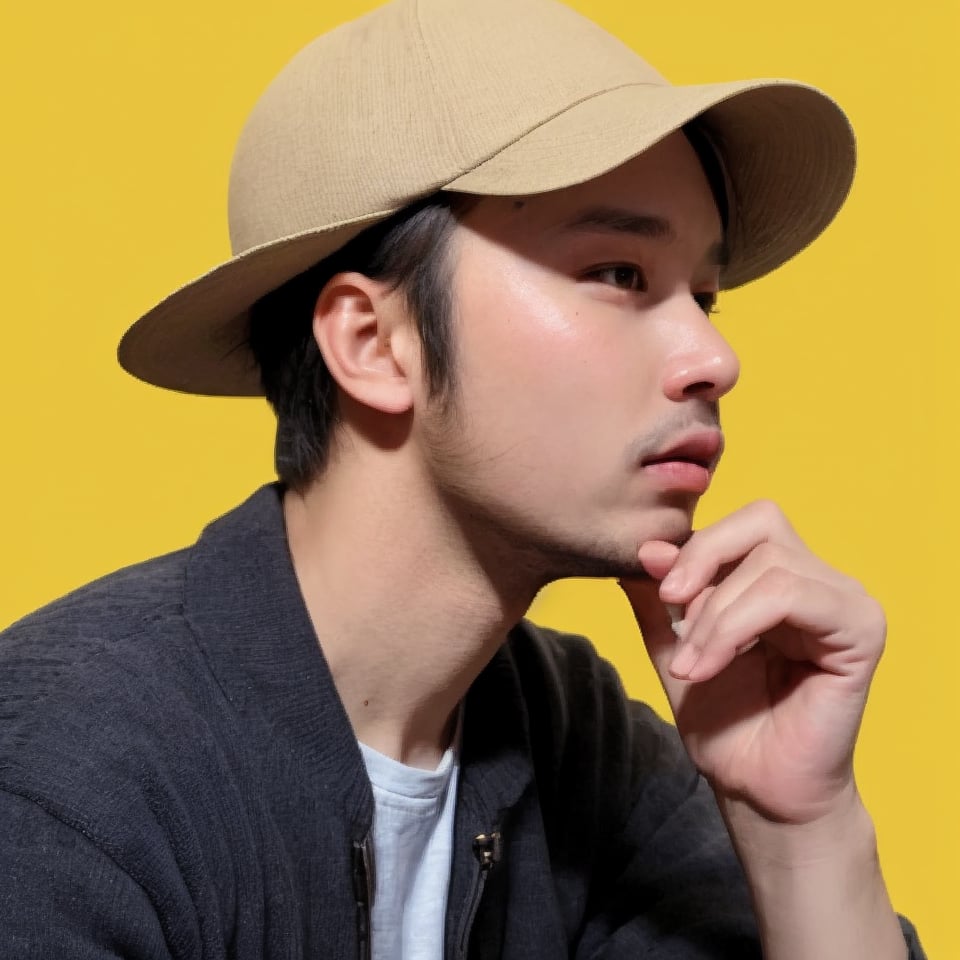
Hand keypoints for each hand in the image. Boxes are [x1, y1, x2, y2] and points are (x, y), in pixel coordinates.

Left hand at [619, 500, 886, 824]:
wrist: (753, 788)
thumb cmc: (725, 721)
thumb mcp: (676, 644)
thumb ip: (662, 595)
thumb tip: (648, 545)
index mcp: (782, 576)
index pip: (744, 523)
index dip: (696, 547)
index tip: (658, 588)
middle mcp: (820, 581)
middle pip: (760, 524)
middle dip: (703, 565)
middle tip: (673, 613)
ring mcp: (844, 602)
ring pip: (769, 564)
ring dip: (714, 614)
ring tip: (692, 663)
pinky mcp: (859, 630)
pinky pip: (791, 596)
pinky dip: (736, 626)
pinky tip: (710, 665)